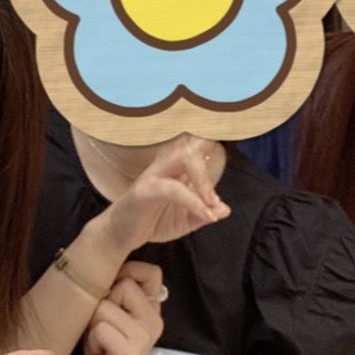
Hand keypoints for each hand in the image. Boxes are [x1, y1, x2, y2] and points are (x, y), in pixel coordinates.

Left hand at [84, 262, 163, 354]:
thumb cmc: (107, 348)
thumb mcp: (115, 313)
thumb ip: (119, 290)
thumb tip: (107, 261)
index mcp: (153, 308)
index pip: (151, 272)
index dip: (127, 275)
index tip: (114, 295)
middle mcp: (154, 320)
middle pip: (121, 285)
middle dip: (103, 303)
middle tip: (104, 327)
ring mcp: (144, 337)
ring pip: (104, 307)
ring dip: (94, 324)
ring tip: (101, 341)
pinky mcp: (129, 353)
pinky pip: (101, 329)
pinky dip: (92, 340)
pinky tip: (100, 352)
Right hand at [92, 136, 230, 258]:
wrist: (120, 236)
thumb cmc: (151, 221)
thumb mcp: (185, 220)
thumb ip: (204, 213)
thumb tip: (224, 209)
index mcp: (176, 165)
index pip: (195, 140)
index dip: (211, 129)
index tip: (234, 119)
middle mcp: (165, 164)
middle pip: (193, 141)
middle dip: (211, 147)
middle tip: (220, 183)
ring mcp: (154, 175)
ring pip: (184, 158)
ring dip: (203, 180)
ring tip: (213, 204)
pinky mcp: (145, 191)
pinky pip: (174, 189)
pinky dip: (194, 202)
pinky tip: (205, 216)